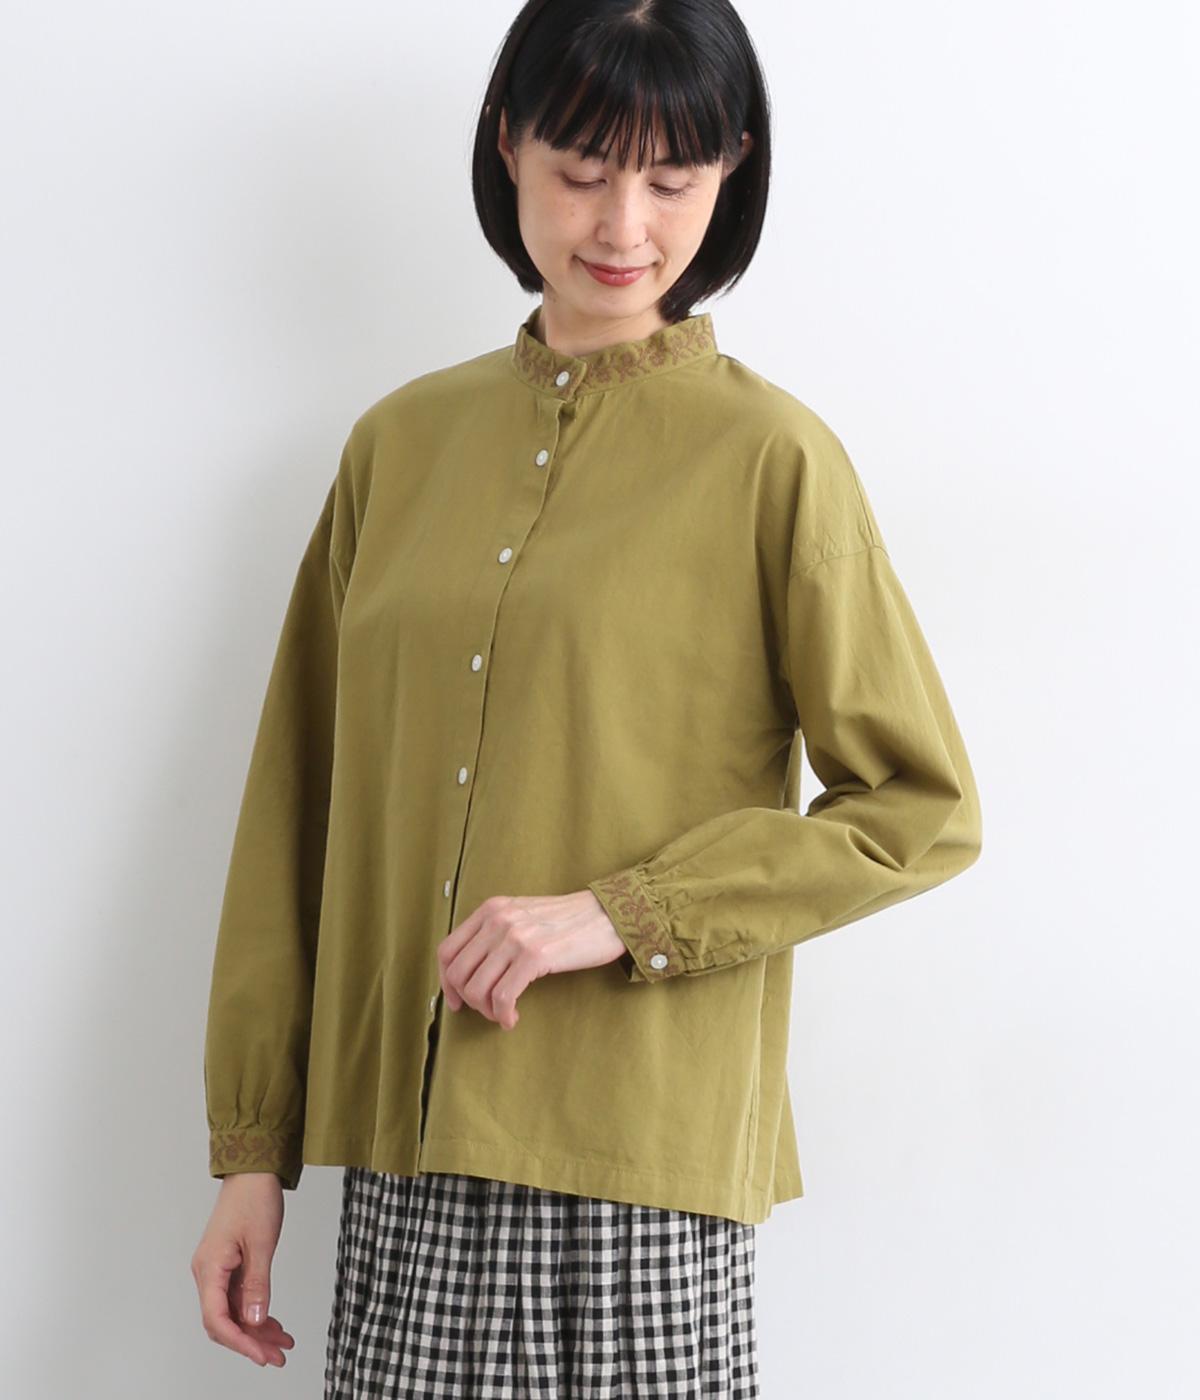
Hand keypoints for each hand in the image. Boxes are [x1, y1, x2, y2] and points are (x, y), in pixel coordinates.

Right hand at [191, 1173, 294, 1368]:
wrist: (253, 1171)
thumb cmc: (255, 1199)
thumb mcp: (262, 1244)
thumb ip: (257, 1285)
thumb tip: (254, 1321)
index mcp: (209, 1268)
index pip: (217, 1319)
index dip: (240, 1342)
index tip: (263, 1355)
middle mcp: (208, 1273)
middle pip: (224, 1321)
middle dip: (250, 1342)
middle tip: (278, 1355)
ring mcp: (217, 1270)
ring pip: (233, 1312)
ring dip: (256, 1329)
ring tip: (282, 1343)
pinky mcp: (228, 1265)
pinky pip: (238, 1298)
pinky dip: (255, 1311)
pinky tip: (273, 1323)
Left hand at [437, 890, 626, 1029]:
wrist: (607, 915)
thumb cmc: (567, 922)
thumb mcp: (522, 915)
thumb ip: (495, 933)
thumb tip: (470, 972)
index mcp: (491, 909)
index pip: (447, 951)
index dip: (446, 982)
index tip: (457, 1001)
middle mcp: (498, 920)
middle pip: (458, 974)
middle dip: (468, 1001)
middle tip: (487, 1011)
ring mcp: (515, 937)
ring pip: (477, 989)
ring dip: (487, 1011)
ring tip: (505, 1014)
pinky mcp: (535, 955)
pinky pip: (503, 997)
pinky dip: (503, 1015)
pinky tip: (513, 1019)